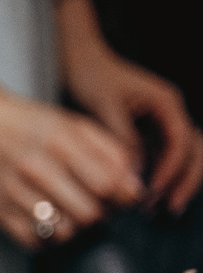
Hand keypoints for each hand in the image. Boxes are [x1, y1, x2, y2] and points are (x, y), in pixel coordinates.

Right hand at [0, 87, 144, 250]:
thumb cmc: (30, 125)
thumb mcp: (74, 125)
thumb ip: (108, 151)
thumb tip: (133, 185)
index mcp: (62, 143)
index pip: (108, 184)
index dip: (123, 196)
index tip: (123, 197)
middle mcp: (37, 167)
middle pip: (88, 212)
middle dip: (100, 213)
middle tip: (96, 205)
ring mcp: (14, 192)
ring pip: (63, 231)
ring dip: (75, 227)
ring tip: (70, 213)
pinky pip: (34, 241)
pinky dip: (47, 238)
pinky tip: (48, 222)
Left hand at [62, 40, 202, 215]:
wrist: (81, 62)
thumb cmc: (91, 77)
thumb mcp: (104, 107)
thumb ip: (122, 138)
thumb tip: (134, 176)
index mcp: (166, 103)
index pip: (181, 142)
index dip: (171, 171)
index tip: (152, 194)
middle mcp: (171, 114)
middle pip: (195, 151)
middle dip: (186, 181)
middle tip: (167, 209)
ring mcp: (163, 124)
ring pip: (186, 157)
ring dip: (179, 182)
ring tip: (161, 209)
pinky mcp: (151, 134)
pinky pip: (167, 159)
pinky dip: (163, 178)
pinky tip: (148, 199)